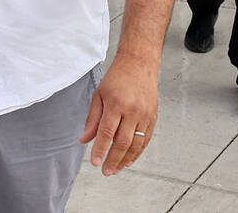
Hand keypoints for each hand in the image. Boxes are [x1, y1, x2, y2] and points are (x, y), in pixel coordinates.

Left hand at [78, 58, 158, 175]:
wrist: (139, 65)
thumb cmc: (116, 79)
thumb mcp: (98, 96)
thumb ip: (92, 119)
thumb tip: (84, 140)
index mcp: (116, 104)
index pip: (106, 133)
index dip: (100, 150)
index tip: (95, 162)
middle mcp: (132, 111)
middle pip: (122, 142)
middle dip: (113, 159)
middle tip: (105, 171)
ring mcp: (145, 115)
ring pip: (136, 144)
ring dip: (125, 160)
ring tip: (116, 169)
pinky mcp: (153, 118)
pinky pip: (146, 140)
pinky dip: (137, 153)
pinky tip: (129, 160)